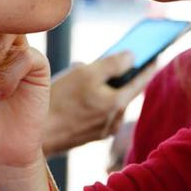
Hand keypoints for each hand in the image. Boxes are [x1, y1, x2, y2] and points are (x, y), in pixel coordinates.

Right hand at [42, 55, 157, 155]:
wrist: (35, 136)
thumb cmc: (59, 101)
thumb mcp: (86, 74)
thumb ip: (113, 64)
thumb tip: (132, 57)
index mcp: (117, 104)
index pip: (141, 81)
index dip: (148, 65)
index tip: (155, 54)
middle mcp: (114, 120)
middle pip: (123, 92)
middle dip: (117, 75)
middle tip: (113, 60)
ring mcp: (101, 130)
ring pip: (109, 102)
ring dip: (102, 88)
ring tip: (84, 74)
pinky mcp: (88, 135)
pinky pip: (97, 112)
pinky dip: (93, 100)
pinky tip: (75, 92)